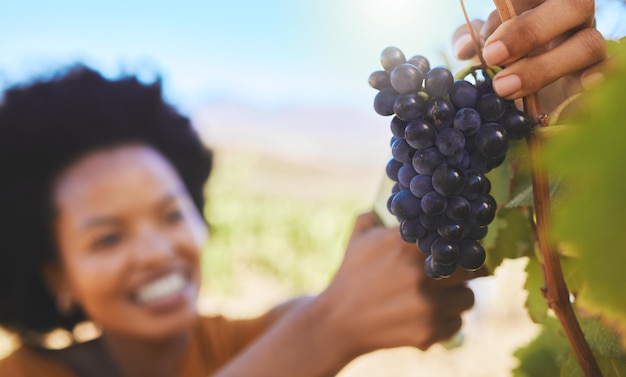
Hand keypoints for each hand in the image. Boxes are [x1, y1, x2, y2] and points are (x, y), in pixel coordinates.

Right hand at [320, 212, 474, 354]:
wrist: (338, 321)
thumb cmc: (351, 276)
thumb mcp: (359, 239)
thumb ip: (377, 215)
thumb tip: (398, 199)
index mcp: (407, 245)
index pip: (455, 237)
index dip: (461, 244)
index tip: (461, 248)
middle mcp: (422, 273)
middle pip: (470, 268)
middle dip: (463, 271)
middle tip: (453, 275)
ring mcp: (428, 304)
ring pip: (468, 297)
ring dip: (458, 298)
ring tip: (441, 298)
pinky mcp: (430, 331)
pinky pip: (457, 324)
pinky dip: (447, 322)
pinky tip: (429, 317)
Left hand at [453, 0, 605, 111]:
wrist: (527, 91)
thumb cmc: (506, 57)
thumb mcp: (484, 43)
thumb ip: (472, 37)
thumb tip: (464, 48)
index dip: (513, 8)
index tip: (485, 37)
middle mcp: (571, 15)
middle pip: (574, 5)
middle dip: (530, 31)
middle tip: (492, 56)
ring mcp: (589, 42)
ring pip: (587, 44)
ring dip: (543, 68)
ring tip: (503, 87)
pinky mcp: (598, 74)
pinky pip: (609, 72)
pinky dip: (597, 79)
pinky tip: (579, 87)